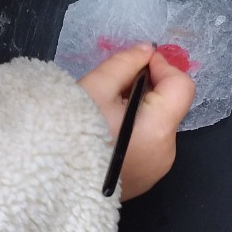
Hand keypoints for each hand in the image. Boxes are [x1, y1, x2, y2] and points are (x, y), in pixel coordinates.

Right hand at [78, 43, 194, 200]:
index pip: (181, 86)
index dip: (162, 67)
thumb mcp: (94, 88)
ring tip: (106, 113)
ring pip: (158, 126)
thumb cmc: (69, 133)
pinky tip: (109, 135)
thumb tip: (146, 51)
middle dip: (147, 89)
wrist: (49, 180)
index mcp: (157, 129)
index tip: (137, 63)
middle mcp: (166, 152)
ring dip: (140, 111)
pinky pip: (149, 146)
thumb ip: (124, 64)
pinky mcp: (145, 179)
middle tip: (114, 87)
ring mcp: (156, 169)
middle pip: (169, 107)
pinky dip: (135, 133)